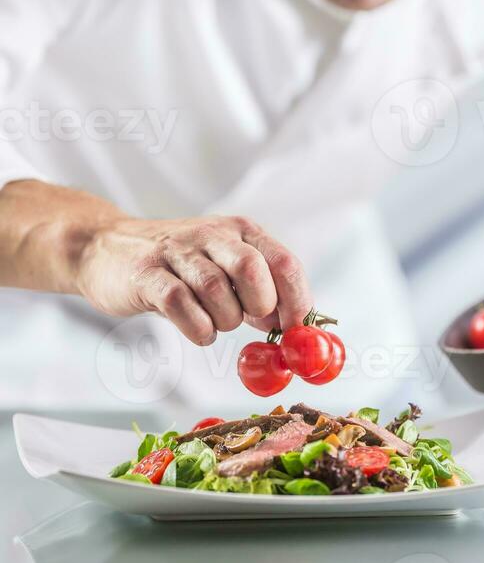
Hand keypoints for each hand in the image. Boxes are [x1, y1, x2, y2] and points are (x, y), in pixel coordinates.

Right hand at [76, 214, 312, 344]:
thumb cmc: (176, 267)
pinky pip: (179, 303)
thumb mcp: (223, 268)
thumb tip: (291, 326)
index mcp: (240, 231)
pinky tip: (197, 331)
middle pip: (252, 269)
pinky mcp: (147, 273)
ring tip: (214, 322)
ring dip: (224, 320)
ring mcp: (178, 252)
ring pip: (216, 289)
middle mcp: (212, 235)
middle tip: (250, 320)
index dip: (297, 300)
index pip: (283, 262)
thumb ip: (257, 293)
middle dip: (259, 306)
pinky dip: (196, 327)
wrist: (106, 248)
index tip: (296, 330)